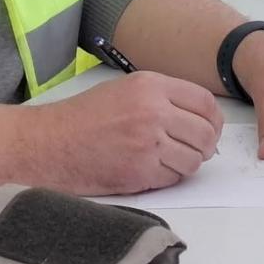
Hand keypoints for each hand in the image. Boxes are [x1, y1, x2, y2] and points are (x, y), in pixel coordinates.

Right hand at [35, 72, 223, 193]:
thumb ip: (162, 98)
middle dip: (204, 146)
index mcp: (151, 86)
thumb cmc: (83, 118)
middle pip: (205, 133)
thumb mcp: (124, 90)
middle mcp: (153, 111)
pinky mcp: (139, 172)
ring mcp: (147, 143)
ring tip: (167, 161)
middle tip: (193, 150)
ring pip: (194, 160)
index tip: (209, 130)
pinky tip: (150, 169)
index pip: (205, 103)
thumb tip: (198, 118)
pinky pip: (173, 178)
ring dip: (186, 164)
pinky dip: (168, 178)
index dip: (213, 121)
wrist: (49, 143)